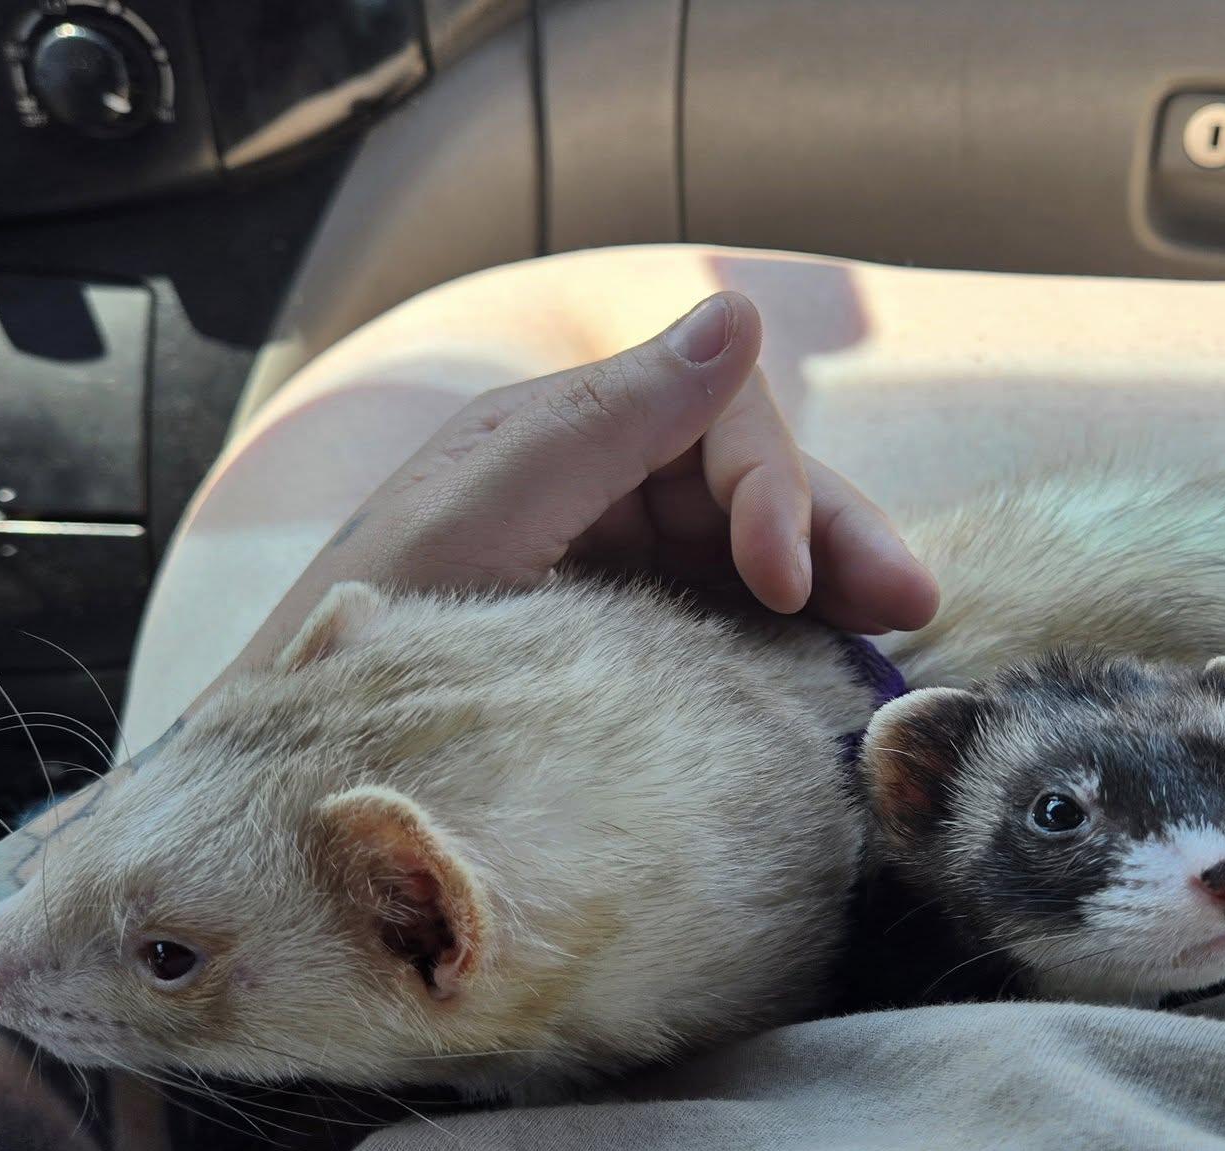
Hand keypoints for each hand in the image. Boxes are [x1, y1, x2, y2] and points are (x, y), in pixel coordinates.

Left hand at [220, 291, 938, 689]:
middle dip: (836, 532)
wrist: (317, 763)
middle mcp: (611, 486)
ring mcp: (630, 566)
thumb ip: (608, 417)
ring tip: (900, 630)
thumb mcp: (481, 512)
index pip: (717, 419)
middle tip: (907, 604)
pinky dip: (800, 635)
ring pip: (764, 550)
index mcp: (569, 434)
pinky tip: (844, 662)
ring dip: (839, 580)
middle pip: (758, 483)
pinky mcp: (642, 642)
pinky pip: (739, 620)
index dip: (772, 485)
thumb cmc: (368, 629)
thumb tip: (737, 313)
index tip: (784, 580)